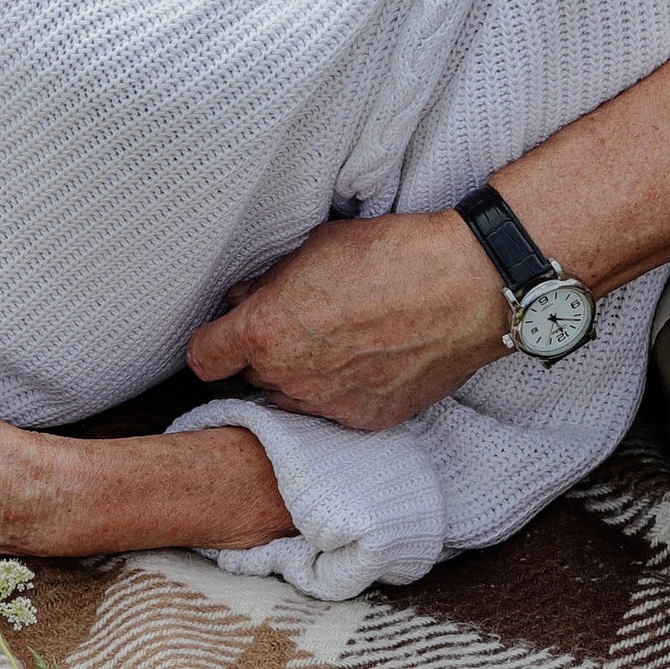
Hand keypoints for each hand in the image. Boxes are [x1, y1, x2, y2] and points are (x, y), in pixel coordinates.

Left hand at [186, 209, 504, 429]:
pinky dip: (342, 388)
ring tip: (339, 339)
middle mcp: (290, 378)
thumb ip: (269, 282)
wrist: (465, 286)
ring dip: (300, 374)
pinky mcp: (367, 420)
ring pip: (291, 396)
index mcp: (265, 333)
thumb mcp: (315, 248)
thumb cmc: (391, 254)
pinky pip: (334, 409)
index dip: (214, 341)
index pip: (204, 359)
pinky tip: (369, 358)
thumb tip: (244, 296)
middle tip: (298, 321)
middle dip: (264, 351)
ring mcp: (328, 406)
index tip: (228, 331)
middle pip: (250, 376)